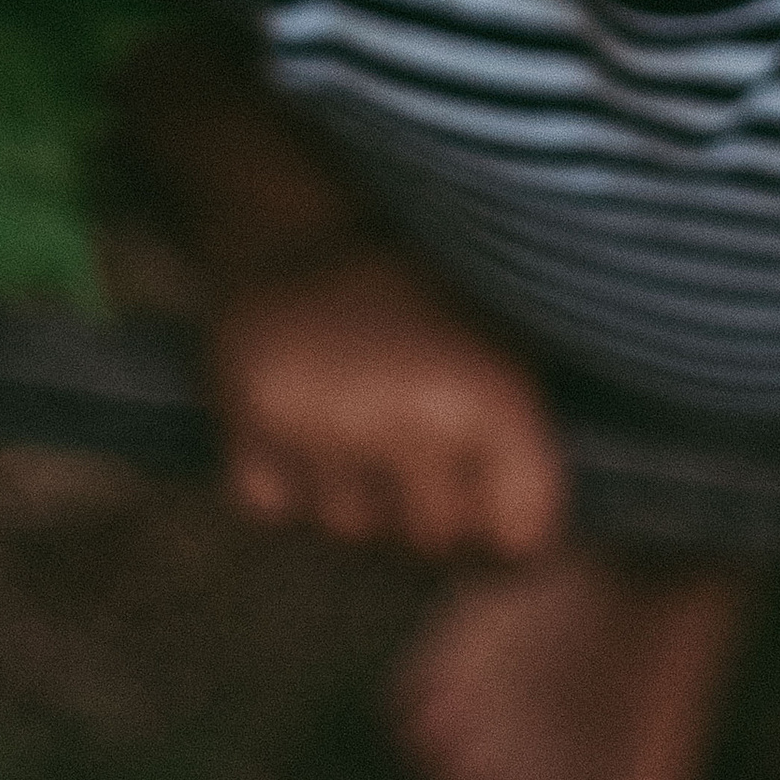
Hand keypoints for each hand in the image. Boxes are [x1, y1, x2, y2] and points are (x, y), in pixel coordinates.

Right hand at [208, 240, 569, 563]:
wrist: (297, 224)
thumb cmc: (415, 290)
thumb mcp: (493, 343)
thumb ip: (520, 443)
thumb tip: (530, 555)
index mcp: (486, 395)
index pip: (518, 536)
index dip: (515, 542)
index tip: (501, 527)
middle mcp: (407, 421)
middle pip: (430, 546)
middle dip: (431, 524)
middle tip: (421, 478)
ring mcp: (323, 430)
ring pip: (349, 537)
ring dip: (358, 507)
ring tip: (360, 441)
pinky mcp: (249, 427)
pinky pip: (275, 512)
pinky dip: (287, 491)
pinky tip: (304, 435)